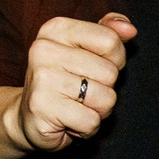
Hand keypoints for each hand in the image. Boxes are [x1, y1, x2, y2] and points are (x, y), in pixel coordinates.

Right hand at [9, 12, 135, 151]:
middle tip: (80, 92)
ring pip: (104, 98)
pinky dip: (87, 128)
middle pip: (110, 72)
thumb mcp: (87, 52)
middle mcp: (44, 49)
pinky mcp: (41, 107)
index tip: (92, 68)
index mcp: (56, 29)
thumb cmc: (66, 82)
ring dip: (98, 110)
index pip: (109, 41)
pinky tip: (69, 121)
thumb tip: (129, 29)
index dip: (114, 61)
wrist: (28, 118)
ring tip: (76, 106)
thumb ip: (109, 33)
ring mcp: (41, 78)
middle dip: (105, 89)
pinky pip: (91, 121)